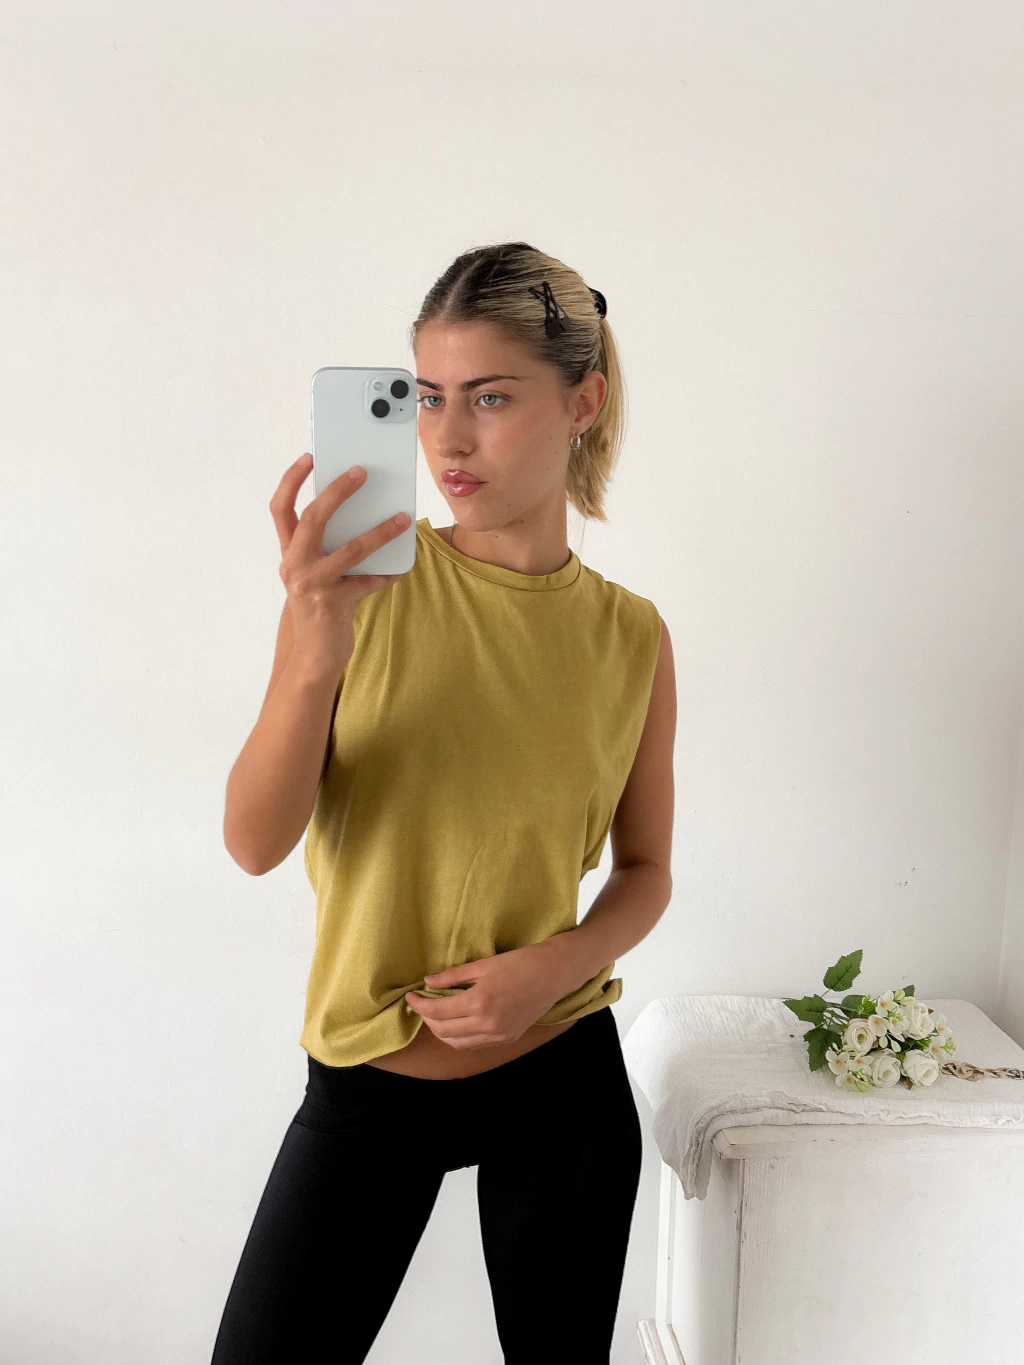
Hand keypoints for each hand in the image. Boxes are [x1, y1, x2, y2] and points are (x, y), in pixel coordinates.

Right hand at [270, 453, 410, 675]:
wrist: (313, 655)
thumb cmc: (320, 605)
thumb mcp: (314, 573)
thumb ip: (327, 547)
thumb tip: (362, 513)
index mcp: (287, 553)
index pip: (280, 509)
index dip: (291, 481)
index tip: (309, 457)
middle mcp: (294, 566)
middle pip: (313, 518)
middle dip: (338, 491)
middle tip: (361, 472)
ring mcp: (311, 586)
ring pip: (349, 549)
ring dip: (380, 532)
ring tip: (403, 518)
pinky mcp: (332, 605)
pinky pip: (367, 582)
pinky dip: (387, 575)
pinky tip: (400, 569)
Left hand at [405, 943, 570, 1049]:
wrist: (555, 973)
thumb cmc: (520, 962)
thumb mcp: (484, 965)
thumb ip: (453, 976)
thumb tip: (428, 982)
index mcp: (479, 1002)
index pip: (437, 1011)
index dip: (419, 1005)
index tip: (411, 996)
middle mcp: (487, 1024)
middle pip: (443, 1031)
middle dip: (427, 1019)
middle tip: (422, 1004)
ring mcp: (499, 1035)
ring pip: (457, 1043)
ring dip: (442, 1031)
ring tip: (436, 1014)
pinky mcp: (508, 1039)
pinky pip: (474, 1044)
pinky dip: (460, 1037)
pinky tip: (457, 1022)